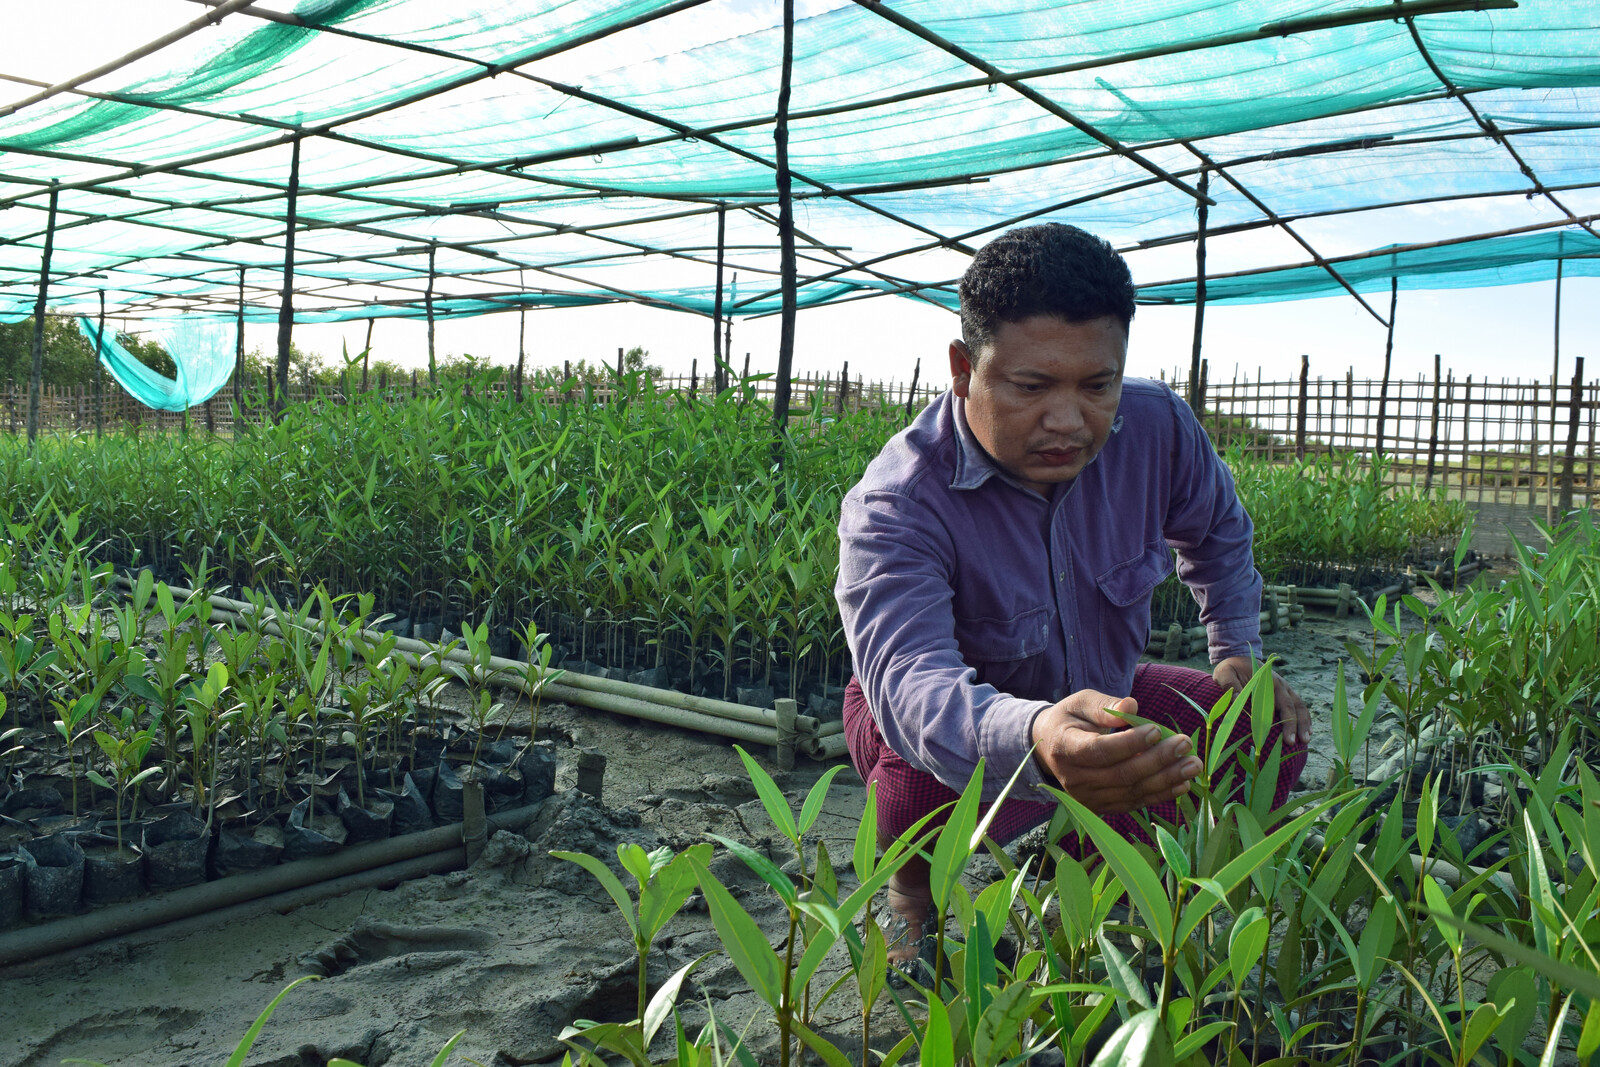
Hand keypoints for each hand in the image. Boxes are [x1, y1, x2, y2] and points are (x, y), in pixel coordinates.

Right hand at [1031, 690, 1202, 813]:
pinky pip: (1134, 803)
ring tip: (1193, 765)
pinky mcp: (1102, 807)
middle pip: (1120, 774)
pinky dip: (1160, 795)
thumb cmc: (1070, 720)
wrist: (1051, 749)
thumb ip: (1104, 706)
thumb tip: (1131, 706)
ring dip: (1166, 779)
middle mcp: (1074, 779)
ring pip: (1131, 791)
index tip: (1157, 729)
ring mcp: (1088, 798)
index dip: (1129, 743)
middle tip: (1185, 744)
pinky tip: (1183, 783)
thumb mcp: (1080, 703)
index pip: (1099, 751)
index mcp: (1065, 748)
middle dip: (1157, 760)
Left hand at [1213, 657, 1310, 746]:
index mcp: (1268, 681)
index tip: (1286, 738)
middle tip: (1294, 744)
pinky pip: (1298, 705)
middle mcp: (1281, 685)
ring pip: (1300, 706)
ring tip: (1306, 740)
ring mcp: (1285, 689)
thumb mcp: (1225, 673)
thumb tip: (1236, 699)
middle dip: (1296, 726)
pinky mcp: (1284, 693)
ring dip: (1304, 723)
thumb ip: (1230, 685)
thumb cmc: (1230, 668)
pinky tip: (1306, 730)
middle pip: (1293, 707)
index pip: (1281, 704)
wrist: (1238, 657)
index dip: (1286, 721)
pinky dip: (1304, 717)